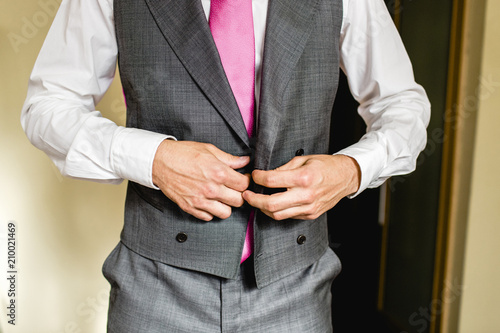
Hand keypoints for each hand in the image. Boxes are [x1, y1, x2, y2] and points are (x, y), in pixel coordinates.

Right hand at [152, 140, 250, 220]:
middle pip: (238, 201)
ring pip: (225, 213)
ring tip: (221, 197)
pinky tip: (208, 201)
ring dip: (226, 205)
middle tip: (233, 189)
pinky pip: (208, 217)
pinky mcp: (190, 207)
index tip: (242, 179)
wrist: (159, 161)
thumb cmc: (183, 153)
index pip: (244, 185)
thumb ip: (229, 159)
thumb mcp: (209, 150)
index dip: (246, 181)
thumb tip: (245, 161)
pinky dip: (210, 211)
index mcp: (219, 172)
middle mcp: (211, 189)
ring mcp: (200, 200)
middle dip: (238, 194)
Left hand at [242, 154, 360, 219]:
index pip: (272, 180)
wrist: (346, 177)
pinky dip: (277, 211)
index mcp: (303, 178)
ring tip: (256, 200)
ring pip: (277, 215)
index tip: (253, 175)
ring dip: (263, 209)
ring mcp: (309, 207)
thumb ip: (283, 168)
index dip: (258, 178)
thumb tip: (266, 175)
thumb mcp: (303, 159)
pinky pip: (288, 216)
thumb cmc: (325, 166)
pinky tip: (272, 204)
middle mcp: (306, 195)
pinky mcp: (310, 215)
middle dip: (254, 200)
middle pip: (271, 204)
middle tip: (246, 194)